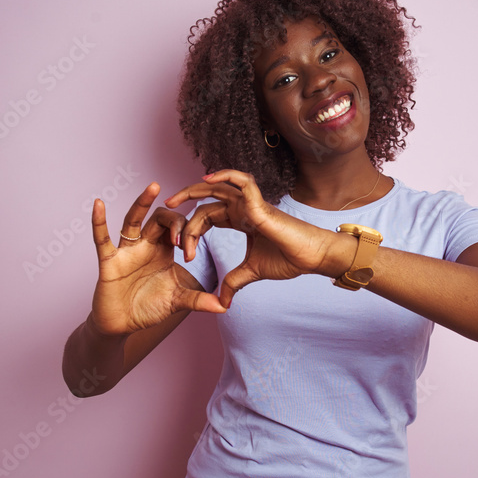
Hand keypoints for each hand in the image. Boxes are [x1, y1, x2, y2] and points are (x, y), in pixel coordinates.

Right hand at [90, 182, 224, 334]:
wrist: (122, 325)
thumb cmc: (147, 308)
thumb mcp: (176, 302)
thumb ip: (198, 301)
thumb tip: (223, 307)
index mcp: (163, 250)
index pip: (178, 228)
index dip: (187, 234)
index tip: (189, 254)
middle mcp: (145, 245)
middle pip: (159, 218)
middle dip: (174, 222)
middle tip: (181, 239)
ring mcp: (126, 251)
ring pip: (133, 220)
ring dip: (143, 203)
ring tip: (154, 186)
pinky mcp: (109, 260)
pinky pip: (102, 238)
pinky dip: (99, 222)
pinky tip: (99, 204)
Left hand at [164, 170, 344, 306]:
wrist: (312, 258)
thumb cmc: (289, 259)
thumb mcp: (252, 272)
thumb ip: (234, 281)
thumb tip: (223, 302)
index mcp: (241, 220)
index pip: (208, 216)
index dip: (191, 230)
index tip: (182, 250)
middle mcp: (244, 208)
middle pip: (207, 200)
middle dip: (184, 203)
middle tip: (165, 210)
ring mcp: (252, 203)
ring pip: (218, 188)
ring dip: (194, 190)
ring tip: (174, 199)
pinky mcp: (260, 203)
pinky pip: (241, 181)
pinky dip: (225, 175)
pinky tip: (206, 180)